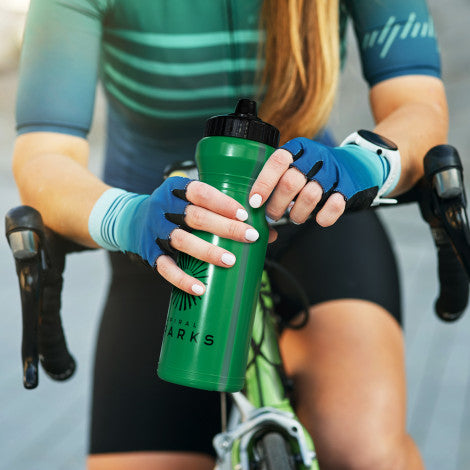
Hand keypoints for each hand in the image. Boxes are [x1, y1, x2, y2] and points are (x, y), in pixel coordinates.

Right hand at [113, 177, 263, 295]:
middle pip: (195, 217)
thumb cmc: (176, 210)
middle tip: (250, 236)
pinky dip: (182, 279)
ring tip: (230, 260)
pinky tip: (201, 288)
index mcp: (176, 189)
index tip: (244, 214)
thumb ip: (226, 213)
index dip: (222, 202)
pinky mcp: (149, 253)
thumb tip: (269, 233)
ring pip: (182, 241)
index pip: (200, 192)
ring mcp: (155, 231)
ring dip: (207, 251)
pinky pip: (166, 268)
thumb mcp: (193, 202)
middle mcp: (163, 208)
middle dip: (225, 227)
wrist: (132, 220)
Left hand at [249, 137, 388, 226]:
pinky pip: (334, 205)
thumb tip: (253, 204)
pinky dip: (324, 217)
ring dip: (297, 214)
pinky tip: (318, 218)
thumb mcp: (296, 164)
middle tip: (272, 216)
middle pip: (290, 182)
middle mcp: (316, 157)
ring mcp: (333, 171)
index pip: (277, 161)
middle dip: (276, 205)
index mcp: (298, 148)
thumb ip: (278, 178)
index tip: (254, 201)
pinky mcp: (349, 187)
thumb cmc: (315, 170)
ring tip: (294, 218)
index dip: (264, 183)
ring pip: (310, 195)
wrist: (356, 164)